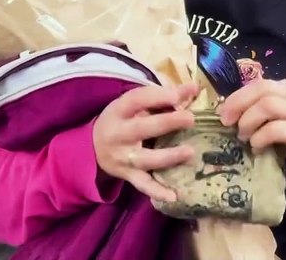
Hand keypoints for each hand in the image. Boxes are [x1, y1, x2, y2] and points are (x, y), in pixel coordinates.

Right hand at [93, 83, 198, 202]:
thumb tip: (193, 89)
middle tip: (191, 119)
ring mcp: (123, 158)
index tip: (181, 94)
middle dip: (167, 123)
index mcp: (118, 111)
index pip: (137, 99)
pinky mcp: (127, 175)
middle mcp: (118, 134)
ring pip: (146, 159)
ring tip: (190, 151)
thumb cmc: (121, 119)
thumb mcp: (134, 104)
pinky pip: (143, 185)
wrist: (91, 147)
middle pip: (142, 129)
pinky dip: (157, 191)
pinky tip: (174, 196)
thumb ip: (163, 97)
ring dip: (168, 156)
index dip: (159, 96)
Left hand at [217, 79, 285, 173]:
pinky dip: (261, 137)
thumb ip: (264, 110)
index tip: (223, 111)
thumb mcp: (285, 114)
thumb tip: (232, 114)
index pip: (258, 84)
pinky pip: (276, 129)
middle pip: (261, 89)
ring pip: (267, 106)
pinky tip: (257, 147)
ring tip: (243, 136)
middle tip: (227, 121)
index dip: (236, 96)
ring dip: (249, 121)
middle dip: (238, 103)